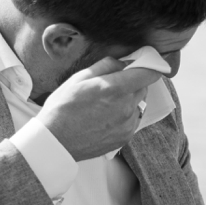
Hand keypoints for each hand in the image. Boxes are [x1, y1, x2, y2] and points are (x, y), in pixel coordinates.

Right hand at [35, 59, 152, 162]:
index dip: (149, 65)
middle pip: (143, 88)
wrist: (56, 142)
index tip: (143, 64)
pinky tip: (105, 118)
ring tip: (105, 105)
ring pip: (138, 105)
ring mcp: (127, 125)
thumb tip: (122, 62)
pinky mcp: (124, 138)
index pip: (149, 73)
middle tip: (113, 86)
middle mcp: (126, 107)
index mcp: (115, 88)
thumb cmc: (62, 108)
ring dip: (128, 101)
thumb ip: (106, 66)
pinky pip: (132, 121)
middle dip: (132, 83)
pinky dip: (124, 117)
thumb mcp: (80, 77)